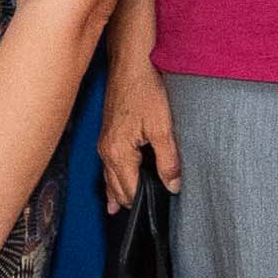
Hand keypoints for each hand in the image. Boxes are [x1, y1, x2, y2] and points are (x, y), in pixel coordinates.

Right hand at [99, 49, 181, 204]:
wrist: (130, 64)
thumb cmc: (144, 90)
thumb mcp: (163, 128)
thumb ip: (168, 160)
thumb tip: (172, 185)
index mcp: (118, 153)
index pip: (132, 190)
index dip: (148, 201)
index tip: (164, 209)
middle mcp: (106, 152)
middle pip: (118, 189)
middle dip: (133, 202)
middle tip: (152, 213)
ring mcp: (104, 144)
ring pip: (110, 179)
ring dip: (120, 194)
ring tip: (125, 213)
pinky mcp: (107, 136)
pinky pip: (107, 167)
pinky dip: (111, 182)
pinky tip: (111, 194)